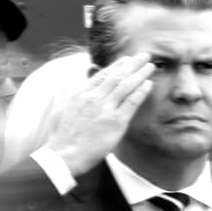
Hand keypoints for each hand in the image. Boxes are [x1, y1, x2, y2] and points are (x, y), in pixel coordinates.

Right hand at [41, 53, 154, 176]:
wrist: (64, 154)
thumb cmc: (61, 136)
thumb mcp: (61, 109)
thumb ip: (67, 96)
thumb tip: (68, 87)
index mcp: (81, 93)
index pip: (103, 75)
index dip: (117, 66)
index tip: (127, 60)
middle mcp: (94, 97)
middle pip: (117, 76)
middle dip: (132, 64)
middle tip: (144, 56)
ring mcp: (106, 109)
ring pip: (126, 85)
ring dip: (140, 74)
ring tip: (151, 66)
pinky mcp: (116, 121)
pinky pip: (132, 102)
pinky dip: (141, 91)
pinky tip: (148, 84)